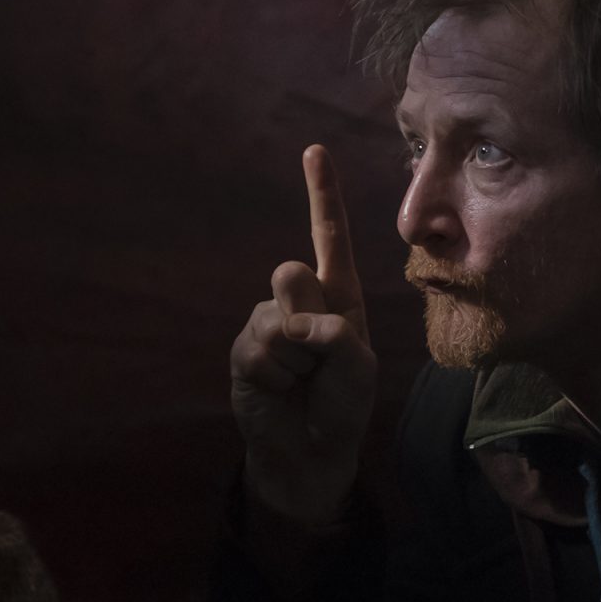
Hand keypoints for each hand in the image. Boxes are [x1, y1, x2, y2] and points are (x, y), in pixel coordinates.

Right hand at [229, 145, 377, 526]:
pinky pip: (258, 349)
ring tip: (302, 382)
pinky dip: (276, 375)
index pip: (329, 236)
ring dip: (296, 360)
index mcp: (337, 296)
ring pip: (276, 318)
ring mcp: (267, 323)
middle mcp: (300, 301)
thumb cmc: (342, 405)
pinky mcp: (243, 350)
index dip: (322, 194)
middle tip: (319, 361)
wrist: (309, 451)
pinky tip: (279, 390)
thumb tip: (291, 320)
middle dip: (309, 320)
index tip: (315, 150)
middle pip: (292, 276)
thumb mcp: (356, 368)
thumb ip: (334, 336)